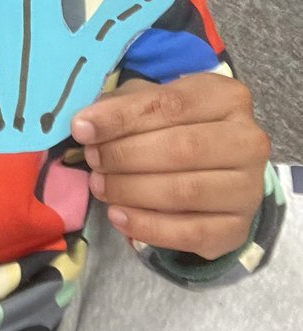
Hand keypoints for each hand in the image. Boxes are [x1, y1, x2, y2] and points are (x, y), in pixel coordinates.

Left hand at [72, 74, 269, 259]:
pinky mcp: (238, 229)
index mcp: (227, 98)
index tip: (81, 128)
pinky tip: (119, 216)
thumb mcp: (151, 103)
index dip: (120, 117)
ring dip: (131, 190)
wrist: (215, 170)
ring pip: (185, 191)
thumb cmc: (175, 126)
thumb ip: (121, 108)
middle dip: (125, 155)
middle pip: (180, 148)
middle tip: (92, 160)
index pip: (169, 104)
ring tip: (100, 185)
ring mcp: (248, 188)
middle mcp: (247, 141)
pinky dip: (148, 227)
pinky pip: (190, 232)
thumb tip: (85, 125)